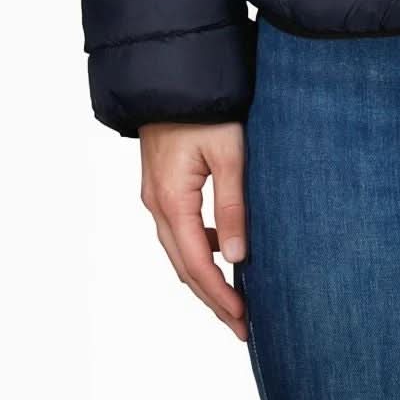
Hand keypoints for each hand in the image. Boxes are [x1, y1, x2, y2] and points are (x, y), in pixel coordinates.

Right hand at [138, 121, 249, 338]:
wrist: (172, 73)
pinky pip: (178, 231)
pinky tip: (222, 252)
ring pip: (178, 252)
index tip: (244, 320)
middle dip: (212, 299)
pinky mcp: (161, 186)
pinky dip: (198, 252)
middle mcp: (157, 204)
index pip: (196, 264)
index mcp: (171, 199)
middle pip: (183, 267)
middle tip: (242, 326)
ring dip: (204, 278)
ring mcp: (155, 196)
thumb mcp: (229, 152)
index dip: (220, 296)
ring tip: (235, 300)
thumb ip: (232, 204)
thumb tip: (236, 257)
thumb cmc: (206, 106)